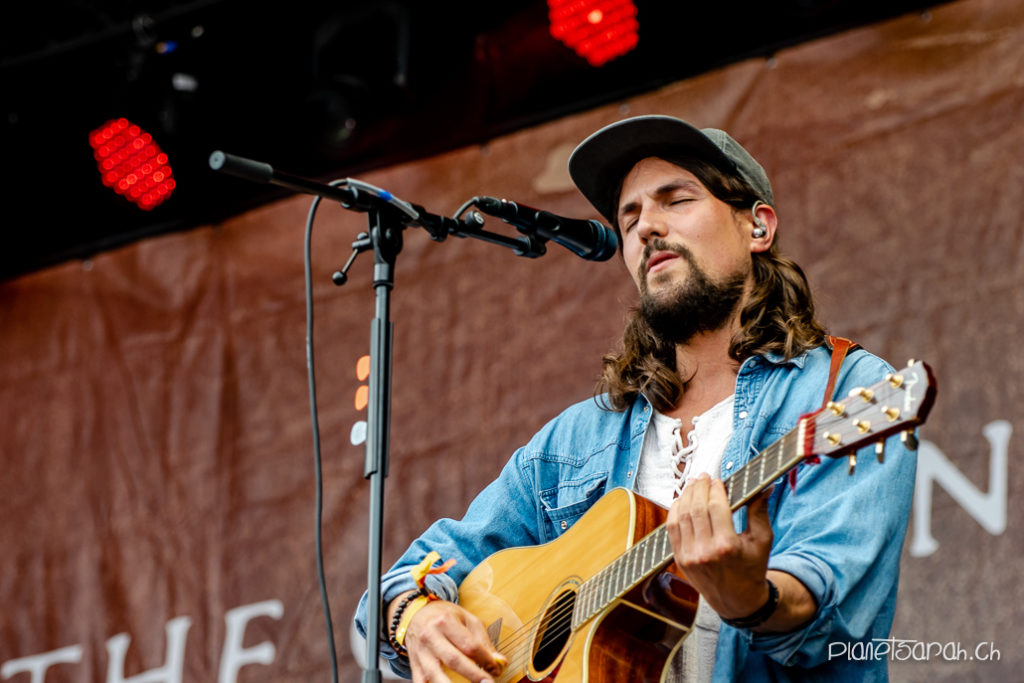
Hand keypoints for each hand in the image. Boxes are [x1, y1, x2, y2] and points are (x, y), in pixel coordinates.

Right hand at [389, 593, 506, 682]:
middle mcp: (431, 636)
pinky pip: (420, 682)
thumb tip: (499, 660)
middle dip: (473, 674)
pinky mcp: (414, 665)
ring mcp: (420, 653)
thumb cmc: (444, 616)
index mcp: (445, 622)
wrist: (415, 614)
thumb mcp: (467, 619)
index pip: (469, 645)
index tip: (496, 668)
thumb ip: (483, 640)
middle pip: (454, 660)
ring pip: (435, 675)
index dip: (485, 659)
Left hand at [665, 475, 816, 631]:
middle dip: (699, 488)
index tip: (718, 481)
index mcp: (726, 547)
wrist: (736, 601)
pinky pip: (671, 528)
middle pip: (696, 508)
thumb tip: (764, 486)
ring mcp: (689, 556)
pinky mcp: (679, 558)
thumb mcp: (762, 541)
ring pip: (681, 515)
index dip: (715, 489)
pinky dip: (675, 511)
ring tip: (693, 485)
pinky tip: (682, 501)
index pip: (715, 507)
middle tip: (704, 477)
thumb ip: (759, 511)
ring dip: (686, 496)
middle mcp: (704, 552)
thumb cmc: (752, 569)